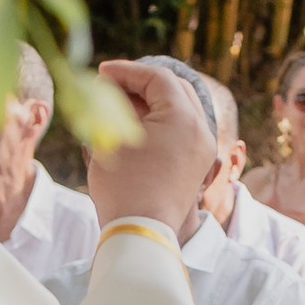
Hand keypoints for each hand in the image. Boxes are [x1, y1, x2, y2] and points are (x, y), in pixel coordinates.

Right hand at [91, 58, 223, 234]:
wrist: (142, 233)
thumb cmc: (122, 186)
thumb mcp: (111, 138)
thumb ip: (112, 105)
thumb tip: (109, 88)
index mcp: (184, 119)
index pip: (158, 78)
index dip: (127, 71)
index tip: (101, 72)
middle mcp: (201, 130)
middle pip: (174, 88)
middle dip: (141, 82)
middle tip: (111, 84)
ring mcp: (203, 148)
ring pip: (180, 107)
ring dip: (151, 100)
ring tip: (119, 103)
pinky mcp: (198, 163)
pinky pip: (182, 129)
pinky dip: (161, 120)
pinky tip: (135, 124)